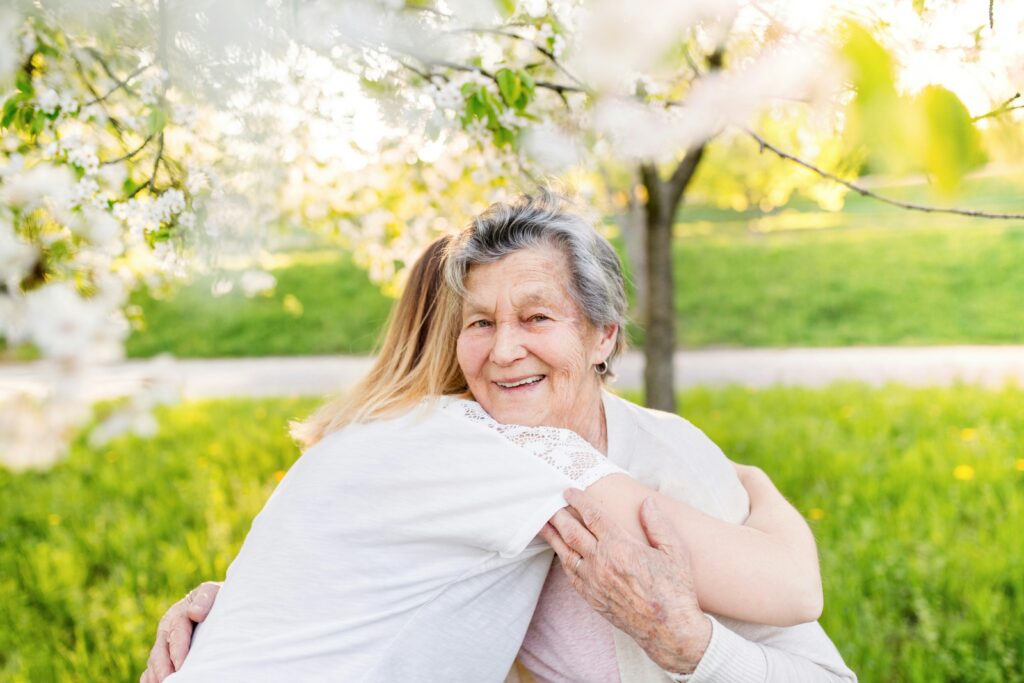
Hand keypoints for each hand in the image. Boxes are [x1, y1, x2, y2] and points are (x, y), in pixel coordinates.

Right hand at [140, 581, 220, 682]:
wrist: (217, 605)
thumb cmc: (218, 600)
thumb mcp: (213, 593)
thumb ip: (205, 599)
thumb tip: (194, 613)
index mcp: (178, 614)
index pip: (176, 632)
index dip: (178, 649)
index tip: (181, 664)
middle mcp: (167, 631)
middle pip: (160, 652)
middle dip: (163, 669)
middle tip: (169, 682)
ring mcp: (163, 645)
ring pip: (154, 663)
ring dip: (156, 675)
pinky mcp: (163, 657)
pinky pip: (150, 670)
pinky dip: (150, 679)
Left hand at [539, 490, 711, 674]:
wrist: (669, 630)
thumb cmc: (675, 590)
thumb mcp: (675, 551)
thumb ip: (658, 524)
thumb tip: (646, 502)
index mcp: (620, 546)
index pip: (593, 516)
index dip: (579, 500)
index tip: (569, 491)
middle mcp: (601, 562)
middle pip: (571, 531)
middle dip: (559, 515)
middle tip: (549, 502)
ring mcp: (593, 581)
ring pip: (565, 553)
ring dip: (552, 536)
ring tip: (542, 523)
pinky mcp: (592, 597)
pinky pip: (570, 574)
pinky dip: (562, 559)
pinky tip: (560, 551)